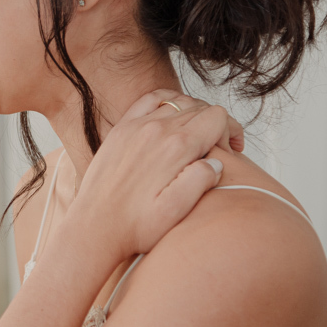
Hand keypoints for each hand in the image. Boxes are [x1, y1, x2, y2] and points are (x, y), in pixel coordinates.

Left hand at [75, 90, 242, 261]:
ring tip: (198, 137)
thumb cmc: (137, 226)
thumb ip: (201, 180)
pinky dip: (168, 103)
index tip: (231, 151)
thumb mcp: (177, 211)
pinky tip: (173, 119)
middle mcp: (156, 129)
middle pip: (199, 108)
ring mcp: (136, 126)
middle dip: (216, 125)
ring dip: (194, 113)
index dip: (231, 131)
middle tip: (218, 150)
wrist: (94, 226)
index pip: (217, 117)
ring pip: (178, 102)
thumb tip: (216, 160)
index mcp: (175, 147)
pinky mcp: (121, 129)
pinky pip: (150, 100)